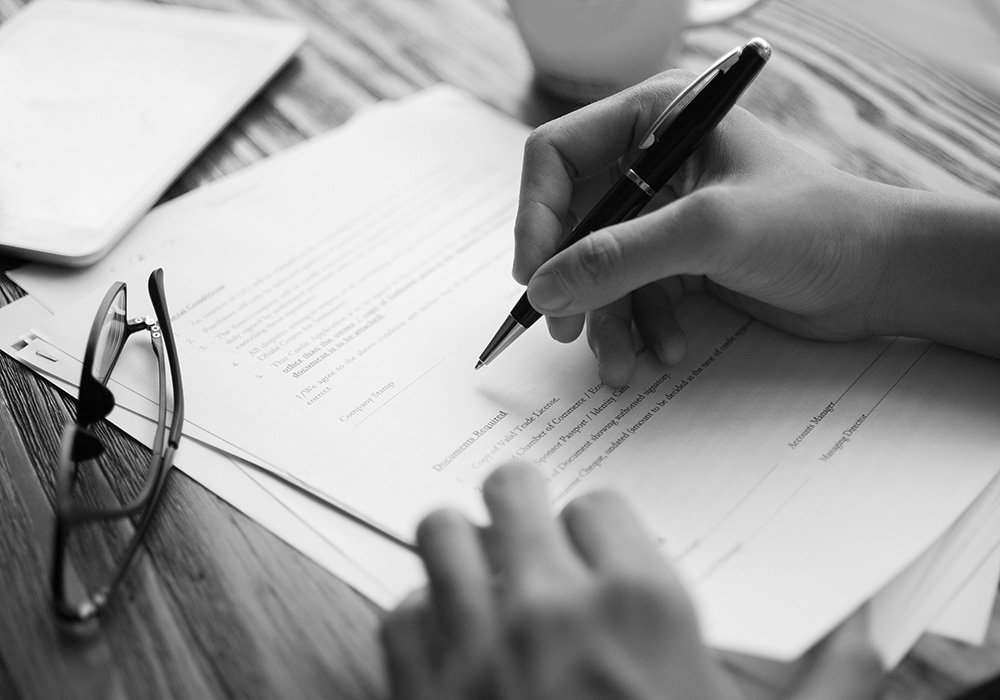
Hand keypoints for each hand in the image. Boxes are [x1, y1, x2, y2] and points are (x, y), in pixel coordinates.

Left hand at [381, 462, 883, 699]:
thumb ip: (829, 684)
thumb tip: (869, 638)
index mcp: (641, 606)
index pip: (600, 505)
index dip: (596, 527)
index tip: (595, 551)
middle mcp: (549, 606)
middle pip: (510, 489)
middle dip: (519, 502)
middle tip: (526, 529)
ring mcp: (474, 642)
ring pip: (440, 532)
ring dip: (459, 548)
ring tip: (480, 573)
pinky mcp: (416, 686)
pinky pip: (398, 612)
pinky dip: (419, 619)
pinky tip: (447, 644)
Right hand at [513, 72, 999, 385]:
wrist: (883, 276)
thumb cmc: (815, 226)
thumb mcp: (710, 232)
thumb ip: (620, 256)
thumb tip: (543, 286)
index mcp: (655, 118)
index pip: (557, 157)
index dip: (535, 215)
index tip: (533, 275)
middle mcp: (651, 161)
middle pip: (572, 221)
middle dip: (571, 280)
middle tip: (566, 329)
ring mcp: (664, 213)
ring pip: (598, 268)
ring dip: (606, 319)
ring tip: (621, 364)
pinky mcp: (678, 258)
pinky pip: (630, 294)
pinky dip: (640, 327)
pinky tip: (666, 351)